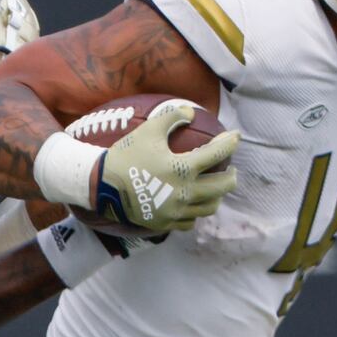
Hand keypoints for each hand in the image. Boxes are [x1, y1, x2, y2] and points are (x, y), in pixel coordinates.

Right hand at [91, 100, 239, 231]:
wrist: (101, 186)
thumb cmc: (125, 155)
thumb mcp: (148, 130)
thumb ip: (172, 117)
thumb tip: (191, 112)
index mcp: (181, 168)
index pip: (217, 154)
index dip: (230, 143)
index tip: (235, 137)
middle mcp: (183, 193)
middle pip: (222, 187)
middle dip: (232, 176)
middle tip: (230, 169)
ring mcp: (175, 211)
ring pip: (210, 207)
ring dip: (217, 196)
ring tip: (214, 188)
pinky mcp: (166, 223)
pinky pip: (191, 221)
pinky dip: (196, 211)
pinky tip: (193, 203)